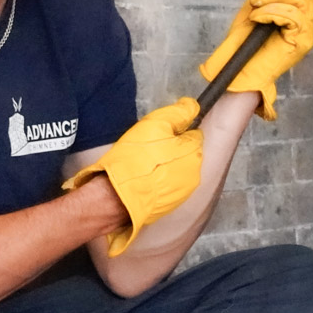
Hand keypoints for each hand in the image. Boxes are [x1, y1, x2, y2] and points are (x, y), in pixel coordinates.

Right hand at [63, 98, 202, 256]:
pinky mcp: (169, 205)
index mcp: (194, 154)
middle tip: (149, 147)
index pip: (194, 134)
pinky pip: (168, 186)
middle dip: (172, 148)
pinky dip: (159, 181)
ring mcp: (183, 193)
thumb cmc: (135, 159)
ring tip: (144, 164)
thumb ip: (179, 113)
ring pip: (177, 170)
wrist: (117, 197)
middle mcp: (194, 175)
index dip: (176, 130)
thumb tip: (192, 106)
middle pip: (187, 153)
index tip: (160, 132)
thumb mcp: (155, 124)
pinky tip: (143, 178)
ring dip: (166, 165)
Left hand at [199, 0, 312, 120]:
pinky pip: (292, 14)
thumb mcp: (261, 1)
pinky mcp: (302, 41)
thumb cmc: (248, 38)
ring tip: (256, 7)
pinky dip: (271, 11)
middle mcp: (311, 18)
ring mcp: (309, 30)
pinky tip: (258, 19)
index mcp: (304, 6)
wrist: (240, 69)